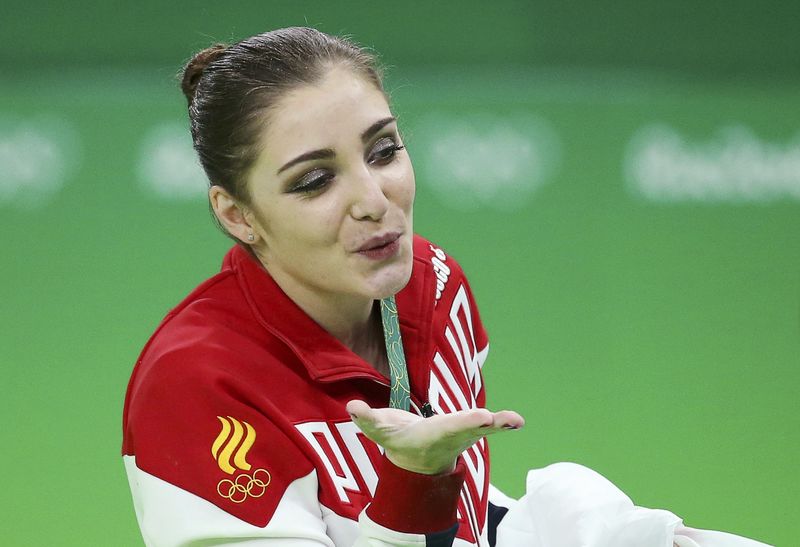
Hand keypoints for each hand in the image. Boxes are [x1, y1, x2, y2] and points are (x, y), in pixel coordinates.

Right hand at [346, 400, 523, 474]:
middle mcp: (449, 436)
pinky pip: (490, 426)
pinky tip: (518, 421)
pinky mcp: (473, 428)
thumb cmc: (398, 439)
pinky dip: (503, 424)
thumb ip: (367, 419)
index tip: (476, 416)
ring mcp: (464, 434)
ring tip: (515, 420)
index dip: (459, 422)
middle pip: (465, 429)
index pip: (444, 427)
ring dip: (499, 425)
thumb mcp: (380, 430)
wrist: (418, 460)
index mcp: (429, 435)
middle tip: (490, 418)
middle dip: (476, 423)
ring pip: (484, 429)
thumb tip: (352, 407)